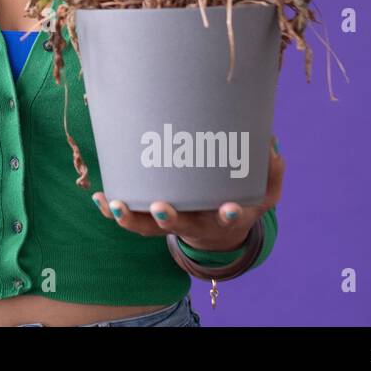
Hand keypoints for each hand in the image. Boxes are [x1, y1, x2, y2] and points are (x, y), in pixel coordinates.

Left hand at [92, 134, 284, 251]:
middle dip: (170, 218)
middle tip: (163, 207)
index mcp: (223, 217)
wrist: (217, 229)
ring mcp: (171, 222)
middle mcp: (195, 223)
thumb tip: (271, 141)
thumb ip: (270, 170)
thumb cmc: (239, 199)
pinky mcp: (152, 219)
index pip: (228, 218)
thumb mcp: (263, 191)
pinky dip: (113, 211)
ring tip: (116, 204)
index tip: (228, 208)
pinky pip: (130, 218)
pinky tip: (99, 197)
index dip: (228, 215)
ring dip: (131, 218)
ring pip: (148, 228)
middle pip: (181, 226)